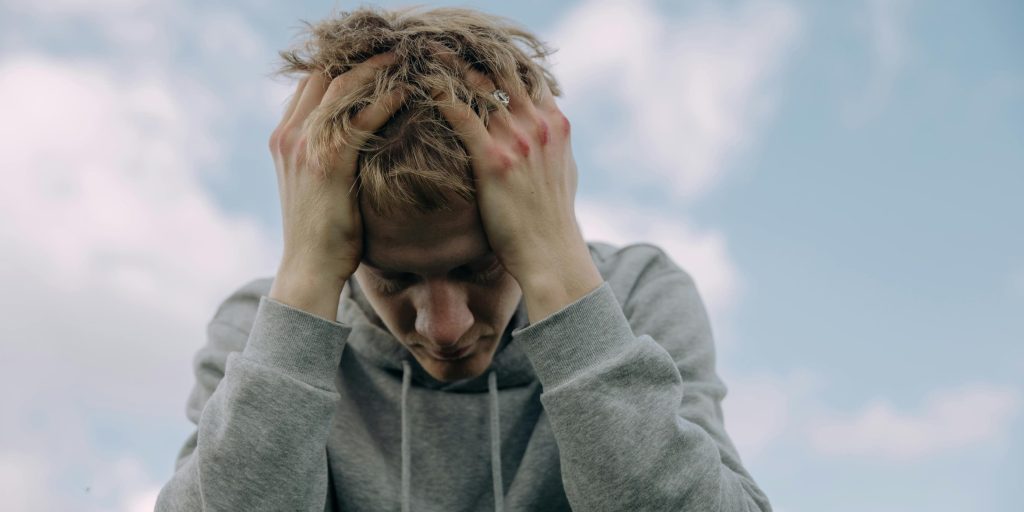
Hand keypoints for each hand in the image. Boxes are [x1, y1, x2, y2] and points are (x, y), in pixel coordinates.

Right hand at [267, 53, 404, 282]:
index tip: (370, 55)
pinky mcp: (328, 161)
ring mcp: (305, 146)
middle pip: (322, 75)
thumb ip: (326, 155)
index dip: (338, 64)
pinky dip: (385, 100)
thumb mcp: (315, 185)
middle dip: (357, 57)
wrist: (309, 268)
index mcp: (283, 138)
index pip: (309, 84)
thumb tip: (356, 139)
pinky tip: (407, 91)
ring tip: (404, 57)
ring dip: (375, 68)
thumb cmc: (322, 233)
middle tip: (392, 48)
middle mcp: (289, 135)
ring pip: (342, 87)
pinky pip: (361, 118)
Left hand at [434, 64, 595, 287]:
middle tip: (440, 40)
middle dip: (470, 52)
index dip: (499, 57)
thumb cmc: (551, 218)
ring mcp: (517, 139)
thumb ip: (553, 143)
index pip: (527, 73)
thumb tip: (546, 126)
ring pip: (478, 85)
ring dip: (449, 66)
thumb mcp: (564, 171)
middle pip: (501, 70)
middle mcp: (538, 124)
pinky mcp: (493, 159)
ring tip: (423, 53)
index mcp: (555, 123)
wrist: (550, 253)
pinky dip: (439, 95)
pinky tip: (420, 86)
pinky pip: (460, 113)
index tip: (473, 47)